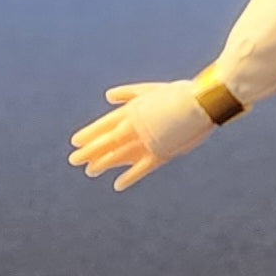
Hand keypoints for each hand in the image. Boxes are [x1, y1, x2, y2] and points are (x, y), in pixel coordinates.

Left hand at [68, 81, 212, 190]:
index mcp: (130, 111)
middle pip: (105, 143)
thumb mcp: (149, 89)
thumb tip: (108, 96)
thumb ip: (128, 93)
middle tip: (73, 160)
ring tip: (90, 172)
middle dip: (88, 152)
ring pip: (118, 157)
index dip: (88, 134)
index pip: (102, 126)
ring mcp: (146, 143)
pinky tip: (117, 185)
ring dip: (102, 164)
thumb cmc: (178, 93)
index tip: (75, 142)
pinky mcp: (160, 155)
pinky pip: (141, 170)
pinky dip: (129, 178)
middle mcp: (133, 128)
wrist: (201, 104)